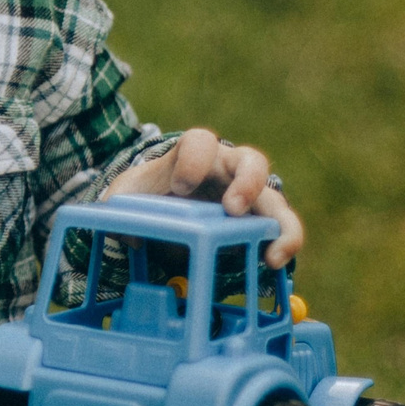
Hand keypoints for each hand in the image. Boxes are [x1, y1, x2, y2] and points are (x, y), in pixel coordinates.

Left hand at [105, 128, 304, 267]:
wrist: (167, 203)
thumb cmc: (152, 191)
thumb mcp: (129, 193)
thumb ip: (119, 205)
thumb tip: (123, 233)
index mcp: (193, 155)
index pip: (200, 142)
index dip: (193, 160)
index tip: (181, 186)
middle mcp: (228, 168)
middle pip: (251, 162)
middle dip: (247, 183)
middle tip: (233, 209)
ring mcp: (249, 193)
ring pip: (276, 198)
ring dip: (280, 223)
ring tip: (272, 252)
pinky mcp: (260, 219)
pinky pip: (283, 227)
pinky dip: (285, 244)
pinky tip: (275, 264)